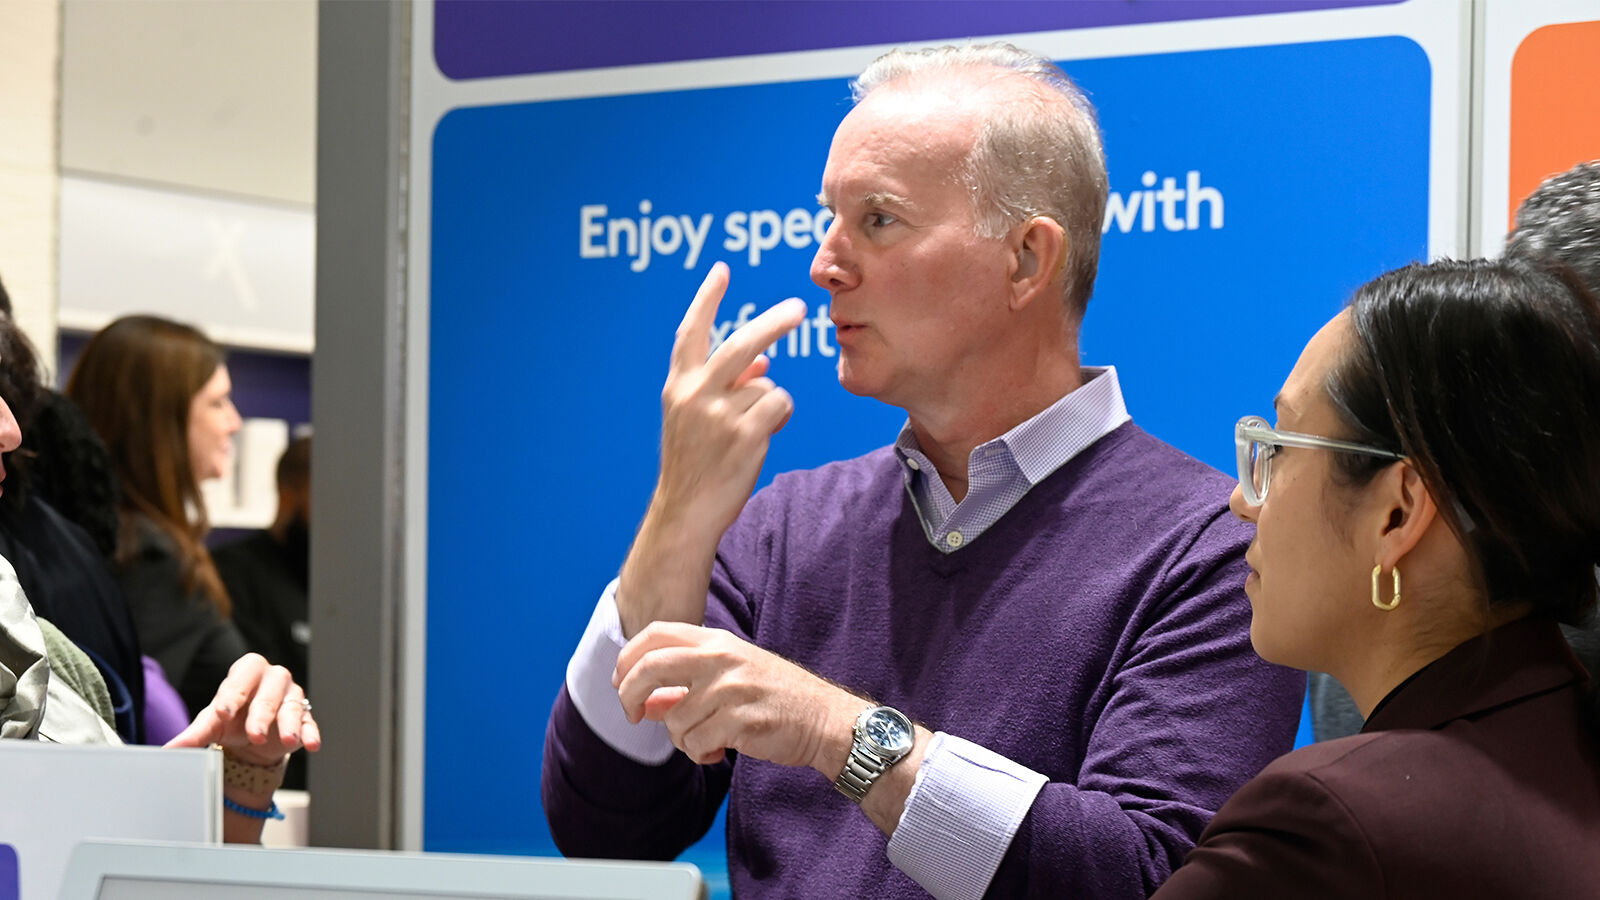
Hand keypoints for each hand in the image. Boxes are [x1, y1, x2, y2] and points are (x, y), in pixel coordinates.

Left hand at [165, 653, 321, 766]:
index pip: (242, 678)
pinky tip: (310, 744)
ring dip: (289, 723)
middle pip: (270, 691)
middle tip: (254, 735)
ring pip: (293, 705)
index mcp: (247, 672)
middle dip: (262, 714)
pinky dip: (310, 733)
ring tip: (287, 740)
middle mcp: (272, 679)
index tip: (223, 713)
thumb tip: (170, 749)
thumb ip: (193, 735)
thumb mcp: (212, 724)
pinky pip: (309, 722)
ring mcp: (291, 697)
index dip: (233, 695)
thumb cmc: (232, 721)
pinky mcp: (304, 717)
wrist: (252, 739)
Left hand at [613, 621, 859, 772]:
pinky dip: (700, 754)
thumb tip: (642, 702)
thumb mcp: (728, 678)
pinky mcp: (740, 721)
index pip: (655, 635)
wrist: (822, 718)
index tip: (621, 683)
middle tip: (632, 715)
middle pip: (650, 667)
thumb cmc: (773, 697)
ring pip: (673, 720)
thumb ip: (683, 686)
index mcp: (716, 641)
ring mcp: (730, 689)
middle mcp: (721, 659)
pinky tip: (720, 751)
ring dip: (682, 739)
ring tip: (707, 739)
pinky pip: (695, 744)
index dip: (628, 658)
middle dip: (629, 694)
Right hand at [616, 263, 805, 635]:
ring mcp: (719, 414)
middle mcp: (695, 394)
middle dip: (773, 322)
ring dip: (769, 402)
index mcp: (678, 386)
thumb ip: (725, 385)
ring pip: (768, 384)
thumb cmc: (696, 462)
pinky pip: (780, 405)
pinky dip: (780, 417)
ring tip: (750, 430)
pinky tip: (762, 438)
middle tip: (798, 308)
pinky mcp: (744, 435)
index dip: (706, 299)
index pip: (691, 332)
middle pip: (742, 344)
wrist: (685, 511)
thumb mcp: (696, 418)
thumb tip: (764, 362)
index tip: (721, 271)